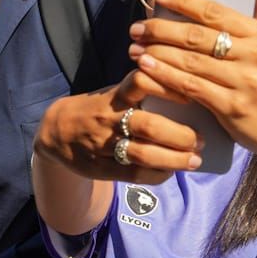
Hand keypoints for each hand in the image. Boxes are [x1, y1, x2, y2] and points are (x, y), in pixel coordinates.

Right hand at [36, 75, 200, 184]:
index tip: (191, 95)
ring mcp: (103, 145)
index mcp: (115, 94)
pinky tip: (170, 172)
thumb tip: (189, 107)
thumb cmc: (98, 109)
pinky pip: (134, 175)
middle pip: (149, 125)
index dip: (167, 87)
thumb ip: (142, 97)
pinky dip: (157, 175)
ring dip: (173, 159)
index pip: (140, 82)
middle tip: (201, 140)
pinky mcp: (101, 168)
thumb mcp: (113, 94)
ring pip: (143, 154)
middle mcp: (109, 118)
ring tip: (194, 160)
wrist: (55, 131)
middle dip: (180, 135)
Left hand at [129, 0, 256, 159]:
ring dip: (158, 53)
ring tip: (135, 47)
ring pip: (191, 61)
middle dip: (162, 29)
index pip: (215, 11)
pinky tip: (147, 69)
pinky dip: (166, 76)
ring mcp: (243, 81)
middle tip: (138, 27)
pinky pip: (191, 86)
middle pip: (198, 36)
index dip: (184, 0)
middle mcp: (254, 55)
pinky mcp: (231, 106)